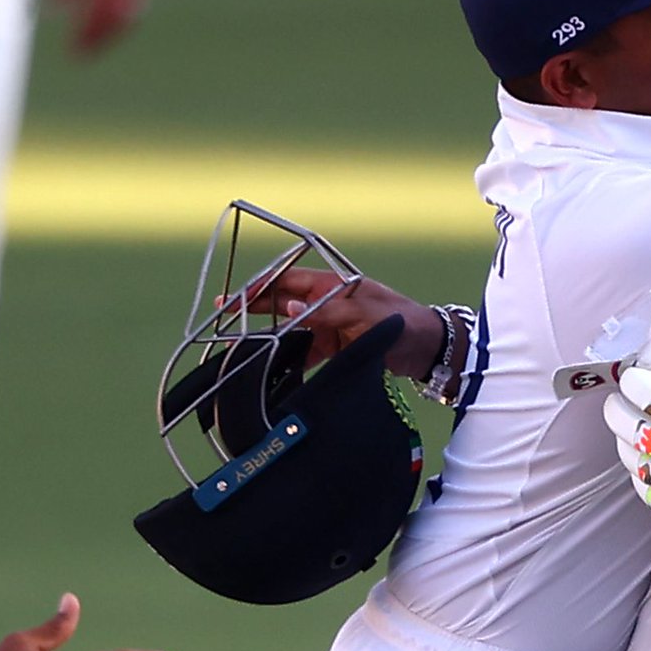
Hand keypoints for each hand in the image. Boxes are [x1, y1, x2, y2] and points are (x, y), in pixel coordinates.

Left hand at [54, 0, 149, 53]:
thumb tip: (54, 9)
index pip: (94, 17)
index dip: (84, 38)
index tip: (72, 52)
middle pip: (114, 22)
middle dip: (99, 42)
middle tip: (82, 54)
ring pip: (128, 14)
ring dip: (112, 32)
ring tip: (95, 42)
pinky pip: (134, 1)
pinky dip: (121, 15)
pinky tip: (107, 20)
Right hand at [233, 257, 392, 354]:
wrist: (427, 347)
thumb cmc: (400, 320)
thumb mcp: (364, 314)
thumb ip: (327, 312)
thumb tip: (288, 310)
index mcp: (331, 286)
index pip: (286, 282)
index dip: (260, 288)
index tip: (234, 298)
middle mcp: (326, 303)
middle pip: (281, 305)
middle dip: (253, 311)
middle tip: (223, 319)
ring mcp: (329, 327)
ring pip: (290, 331)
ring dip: (268, 339)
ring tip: (240, 348)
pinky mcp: (335, 349)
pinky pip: (305, 353)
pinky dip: (289, 360)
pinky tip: (270, 369)